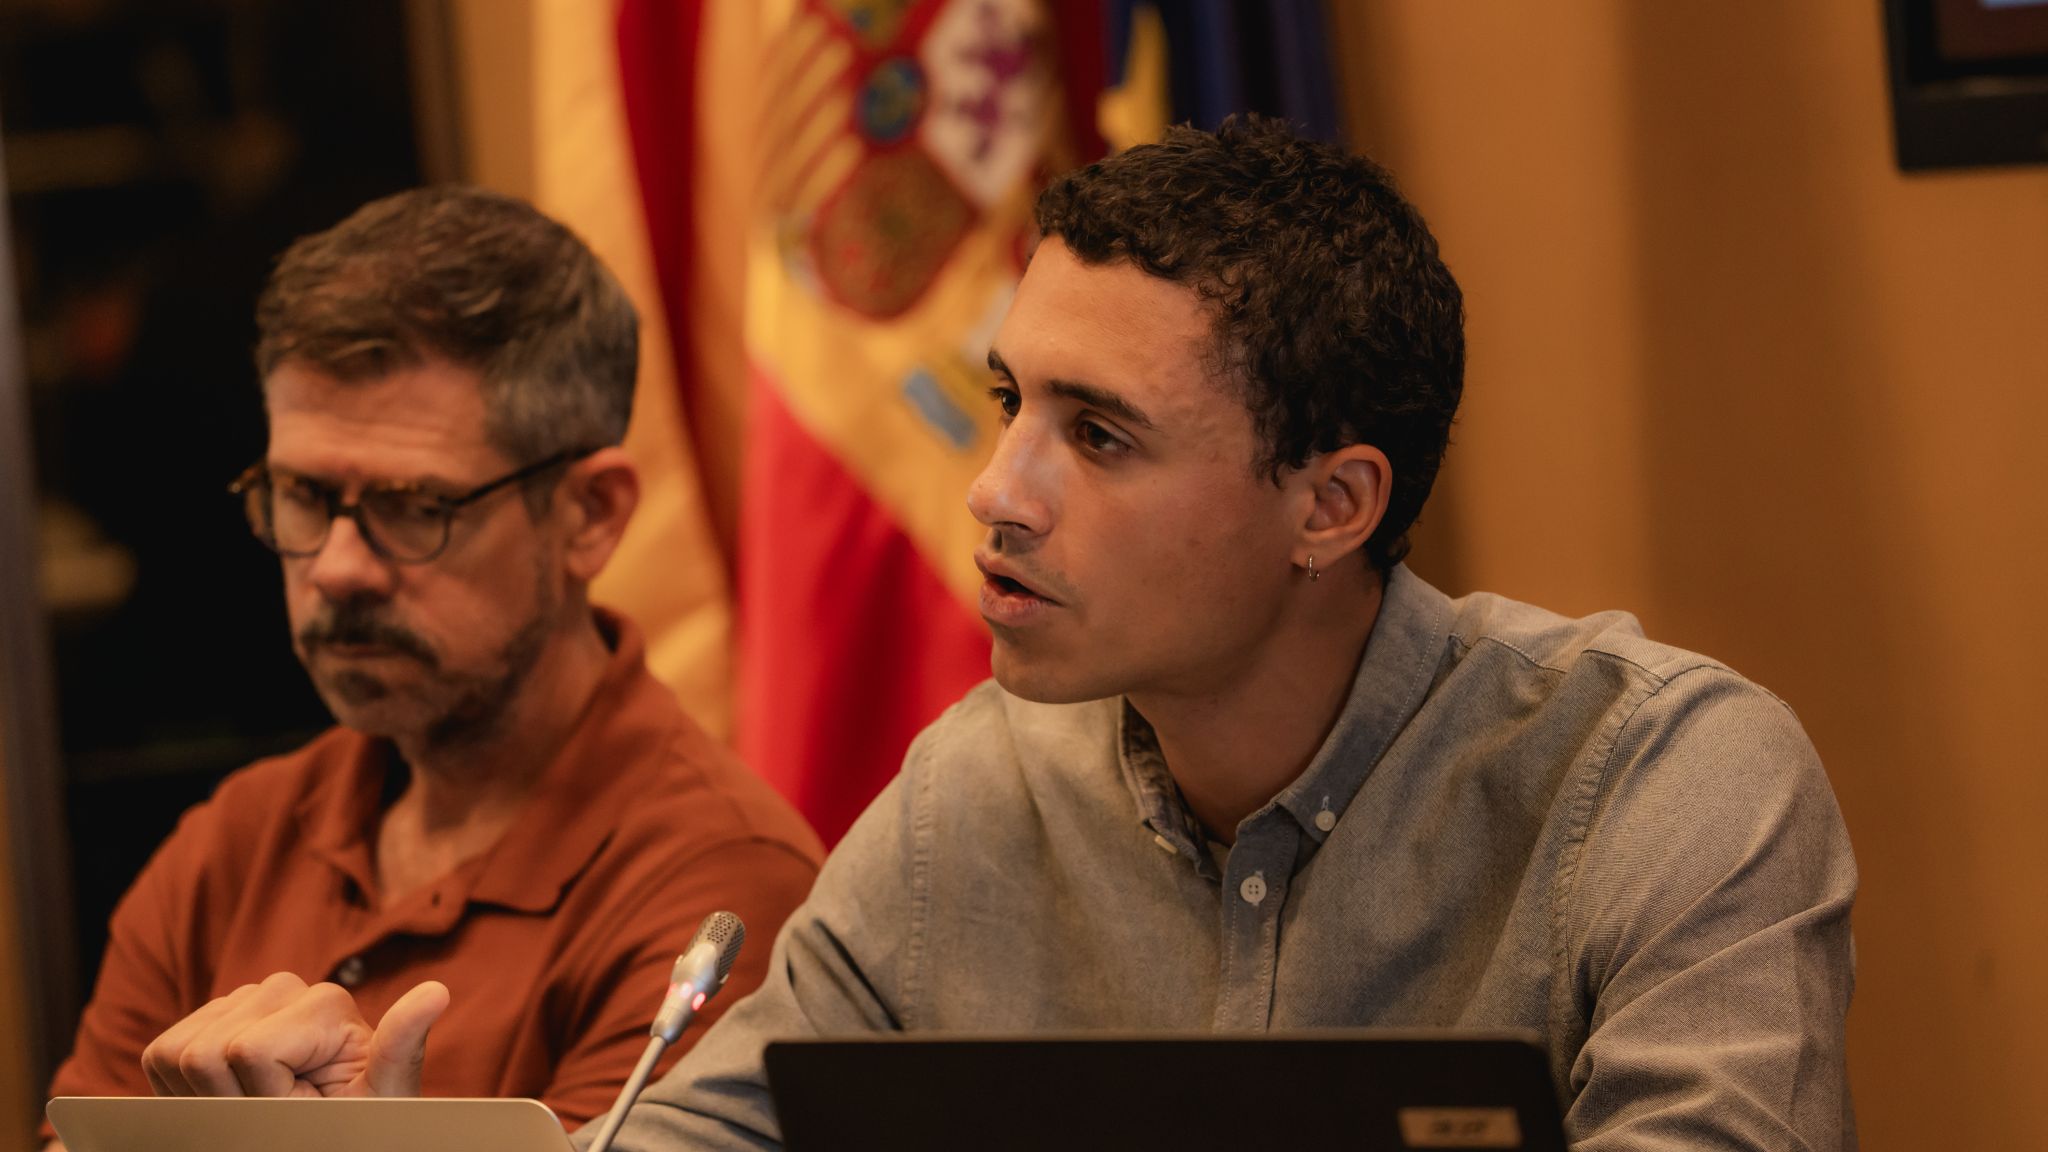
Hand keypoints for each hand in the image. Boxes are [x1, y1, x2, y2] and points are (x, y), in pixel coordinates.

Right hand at [141, 973, 448, 1098]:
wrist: (336, 1129)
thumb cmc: (359, 1122)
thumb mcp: (384, 1097)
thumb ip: (400, 1046)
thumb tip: (437, 993)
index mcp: (325, 1001)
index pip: (248, 1051)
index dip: (265, 1098)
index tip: (302, 1109)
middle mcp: (283, 987)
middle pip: (208, 1051)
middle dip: (234, 1098)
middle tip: (276, 1111)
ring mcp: (241, 1000)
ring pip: (178, 1052)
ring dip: (208, 1095)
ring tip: (255, 1105)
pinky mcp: (206, 1019)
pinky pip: (160, 1053)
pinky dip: (180, 1088)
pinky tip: (228, 1096)